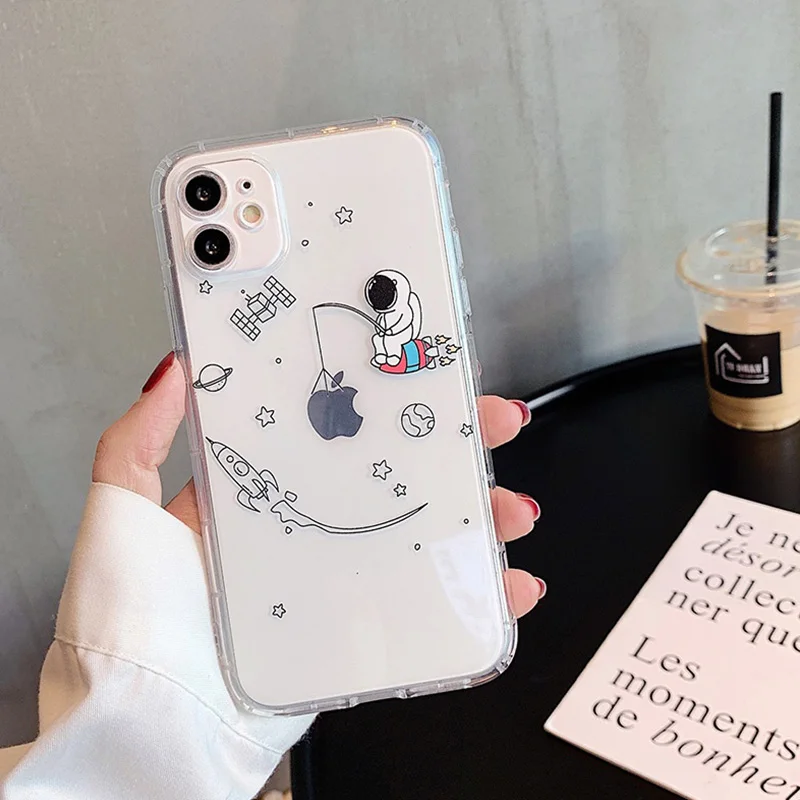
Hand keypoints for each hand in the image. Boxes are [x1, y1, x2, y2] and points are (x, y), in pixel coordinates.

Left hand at [92, 352, 545, 616]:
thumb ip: (136, 443)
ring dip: (479, 520)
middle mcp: (307, 533)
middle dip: (455, 450)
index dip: (383, 403)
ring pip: (425, 539)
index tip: (421, 374)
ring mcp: (338, 583)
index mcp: (260, 497)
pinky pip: (428, 610)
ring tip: (510, 507)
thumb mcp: (122, 514)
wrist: (154, 726)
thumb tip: (174, 372)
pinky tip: (508, 585)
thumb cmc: (131, 622)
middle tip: (492, 425)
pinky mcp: (359, 635)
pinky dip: (478, 598)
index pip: (334, 433)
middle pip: (395, 479)